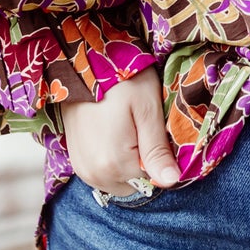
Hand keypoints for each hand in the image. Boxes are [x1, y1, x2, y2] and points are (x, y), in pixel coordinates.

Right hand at [60, 68, 177, 197]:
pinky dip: (114, 161)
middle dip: (144, 164)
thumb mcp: (147, 110)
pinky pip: (104, 174)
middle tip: (142, 129)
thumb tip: (172, 181)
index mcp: (114, 165)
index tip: (158, 132)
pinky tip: (114, 135)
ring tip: (127, 130)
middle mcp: (94, 175)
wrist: (82, 65)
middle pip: (135, 184)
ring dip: (128, 163)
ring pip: (120, 181)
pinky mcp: (76, 163)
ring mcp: (82, 170)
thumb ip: (158, 150)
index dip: (161, 158)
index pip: (153, 180)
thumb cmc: (121, 81)